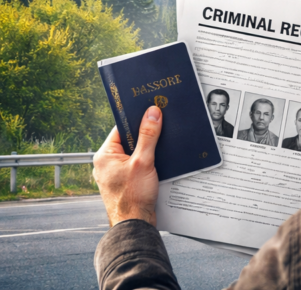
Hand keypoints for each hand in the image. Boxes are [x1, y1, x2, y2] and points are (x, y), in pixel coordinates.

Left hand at [93, 105, 162, 226]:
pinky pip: (137, 164)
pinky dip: (148, 161)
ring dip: (148, 149)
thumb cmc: (132, 198)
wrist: (135, 224)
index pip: (121, 128)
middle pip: (129, 139)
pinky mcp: (125, 181)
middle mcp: (107, 163)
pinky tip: (159, 162)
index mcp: (104, 155)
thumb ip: (148, 136)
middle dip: (146, 135)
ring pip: (135, 152)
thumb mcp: (143, 161)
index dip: (137, 119)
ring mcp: (116, 173)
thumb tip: (152, 113)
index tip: (152, 111)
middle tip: (161, 128)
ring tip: (160, 148)